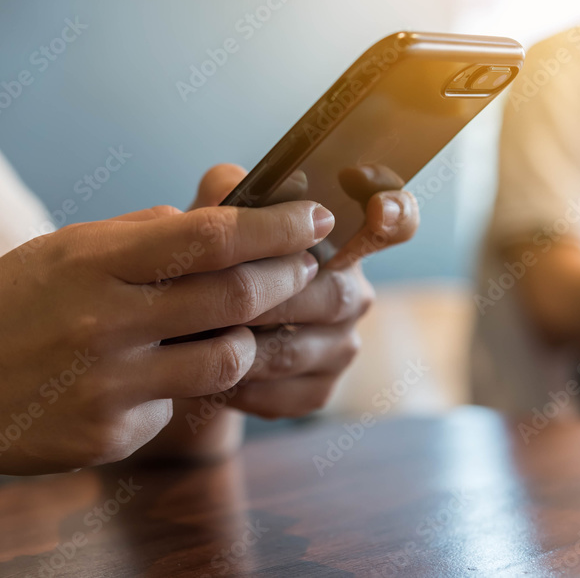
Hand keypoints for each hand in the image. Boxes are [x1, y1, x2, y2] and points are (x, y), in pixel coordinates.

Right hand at [0, 197, 334, 497]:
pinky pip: (179, 407)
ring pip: (229, 362)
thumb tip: (216, 225)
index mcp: (93, 262)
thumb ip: (141, 237)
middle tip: (305, 267)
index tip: (315, 216)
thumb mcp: (62, 250)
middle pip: (237, 299)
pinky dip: (179, 387)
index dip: (277, 226)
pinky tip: (145, 378)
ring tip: (229, 327)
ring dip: (244, 339)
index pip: (211, 237)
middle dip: (289, 279)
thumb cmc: (3, 307)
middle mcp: (105, 324)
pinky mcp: (109, 438)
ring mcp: (109, 388)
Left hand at [193, 164, 418, 418]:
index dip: (396, 214)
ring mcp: (341, 345)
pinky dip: (240, 386)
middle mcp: (352, 292)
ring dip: (242, 345)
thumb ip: (223, 193)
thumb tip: (231, 187)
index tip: (378, 212)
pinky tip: (210, 375)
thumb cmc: (207, 267)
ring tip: (195, 337)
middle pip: (332, 295)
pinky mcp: (318, 391)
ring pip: (297, 349)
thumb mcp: (208, 221)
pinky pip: (283, 393)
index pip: (396, 220)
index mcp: (340, 241)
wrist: (183, 342)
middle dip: (270, 297)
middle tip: (213, 297)